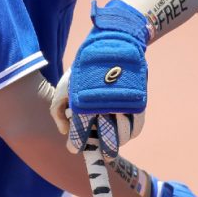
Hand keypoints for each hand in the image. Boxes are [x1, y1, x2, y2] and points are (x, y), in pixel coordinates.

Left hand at [66, 0, 149, 155]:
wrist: (114, 44)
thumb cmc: (85, 68)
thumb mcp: (65, 84)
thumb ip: (58, 109)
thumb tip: (64, 131)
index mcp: (85, 100)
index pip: (80, 131)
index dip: (76, 143)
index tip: (73, 148)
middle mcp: (106, 104)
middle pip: (105, 139)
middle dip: (101, 149)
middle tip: (98, 153)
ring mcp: (125, 103)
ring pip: (123, 136)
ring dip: (116, 143)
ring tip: (108, 143)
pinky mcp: (139, 102)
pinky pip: (137, 128)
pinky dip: (130, 134)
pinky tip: (121, 133)